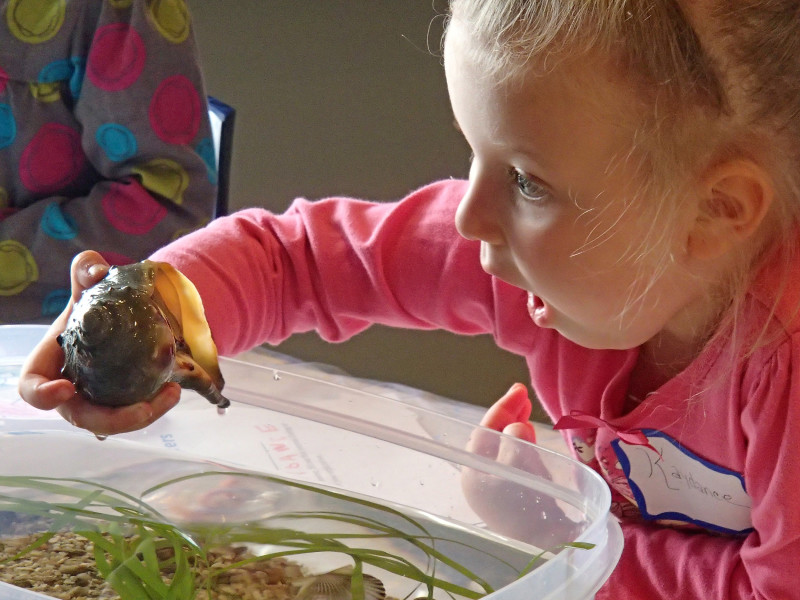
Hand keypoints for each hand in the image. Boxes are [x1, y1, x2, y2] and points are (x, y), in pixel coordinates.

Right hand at [17, 251, 180, 435]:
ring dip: (143, 416)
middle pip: (82, 418)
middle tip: (144, 408)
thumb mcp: (90, 283)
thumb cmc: (97, 302)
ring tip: (172, 393)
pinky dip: (153, 407)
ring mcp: (97, 399)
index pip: (32, 387)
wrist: (125, 312)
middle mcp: (70, 389)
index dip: (42, 395)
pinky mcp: (122, 402)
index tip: (66, 389)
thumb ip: (86, 270)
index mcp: (51, 364)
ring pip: (113, 421)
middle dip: (113, 420)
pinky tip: (173, 389)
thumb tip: (97, 271)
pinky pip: (134, 413)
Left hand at [462, 383, 581, 547]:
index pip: (484, 433)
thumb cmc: (527, 504)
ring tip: (527, 411)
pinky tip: (533, 438)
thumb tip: (516, 427)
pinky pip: (517, 464)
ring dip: (516, 429)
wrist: (548, 547)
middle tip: (524, 396)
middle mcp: (482, 482)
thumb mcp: (519, 467)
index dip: (502, 409)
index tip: (519, 391)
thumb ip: (515, 442)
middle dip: (508, 416)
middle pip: (492, 440)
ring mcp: (499, 492)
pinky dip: (525, 447)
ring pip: (505, 450)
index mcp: (474, 474)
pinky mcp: (518, 499)